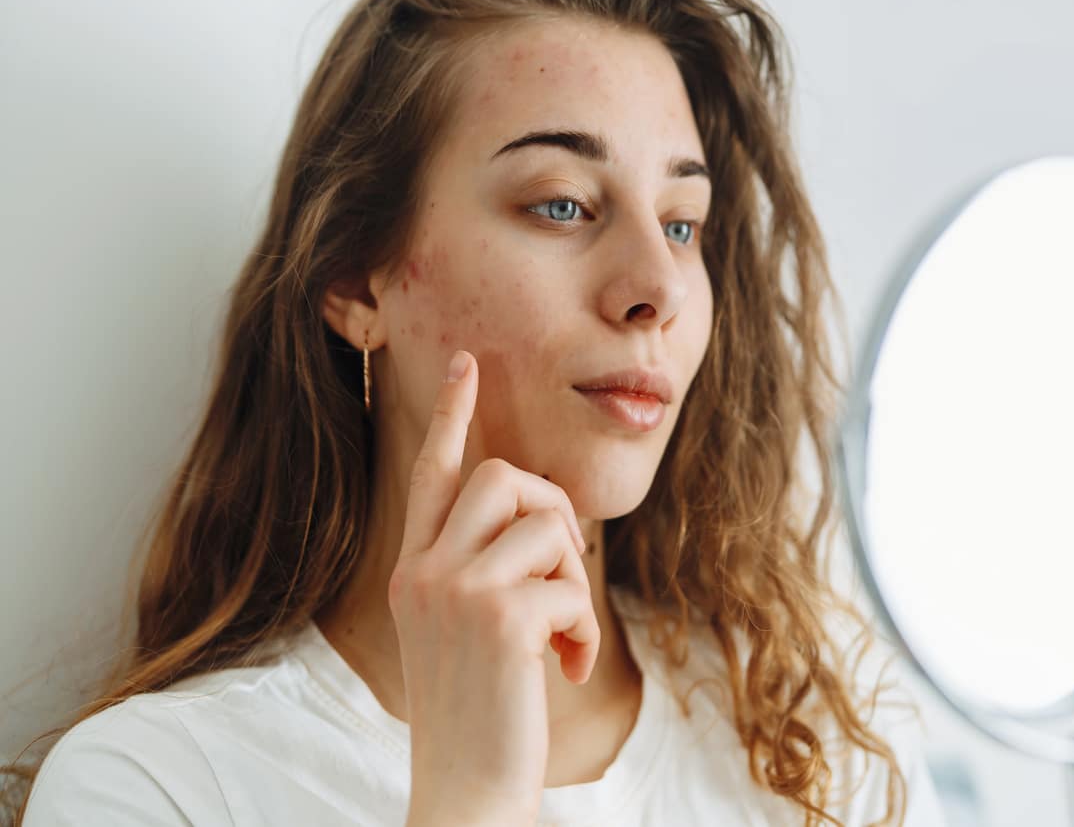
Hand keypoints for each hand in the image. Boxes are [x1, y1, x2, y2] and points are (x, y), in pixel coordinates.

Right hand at [391, 350, 600, 826]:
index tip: (467, 364)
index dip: (451, 414)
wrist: (464, 789)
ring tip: (566, 635)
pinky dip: (585, 630)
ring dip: (575, 578)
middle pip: (502, 476)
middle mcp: (424, 570)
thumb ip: (484, 570)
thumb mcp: (465, 631)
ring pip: (545, 523)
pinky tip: (567, 669)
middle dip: (553, 511)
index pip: (430, 473)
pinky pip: (571, 585)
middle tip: (566, 570)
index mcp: (413, 570)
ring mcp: (454, 590)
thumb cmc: (478, 712)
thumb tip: (544, 519)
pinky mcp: (497, 617)